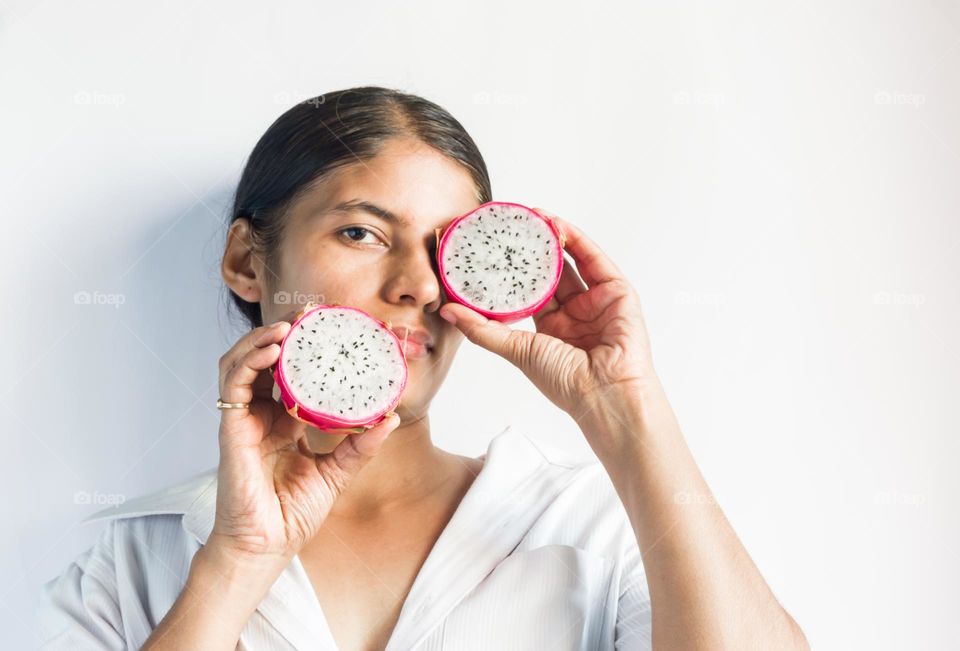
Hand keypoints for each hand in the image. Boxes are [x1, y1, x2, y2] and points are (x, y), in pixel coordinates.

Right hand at [210, 311, 401, 563]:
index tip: (329, 325)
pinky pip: (233, 386)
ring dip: (260, 340)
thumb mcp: (337, 472)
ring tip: (287, 327)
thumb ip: (361, 445)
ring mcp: (243, 421)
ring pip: (240, 364)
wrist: (267, 547)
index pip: (291, 372)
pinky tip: (272, 351)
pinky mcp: (231, 430)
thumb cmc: (293, 513)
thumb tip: (390, 416)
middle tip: (310, 314)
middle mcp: (261, 415)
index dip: (305, 347)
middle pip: (264, 360)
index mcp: (283, 421)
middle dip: (283, 332)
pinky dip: (249, 362)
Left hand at [438, 208, 657, 422]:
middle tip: (513, 226)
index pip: (530, 290)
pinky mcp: (618, 293)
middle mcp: (576, 312)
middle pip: (552, 271)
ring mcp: (598, 301)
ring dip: (554, 237)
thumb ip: (481, 329)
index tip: (494, 249)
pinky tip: (558, 226)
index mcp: (552, 327)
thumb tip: (447, 311)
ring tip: (533, 217)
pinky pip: (596, 260)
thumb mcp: (515, 349)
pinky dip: (578, 240)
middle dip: (533, 248)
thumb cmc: (565, 382)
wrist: (604, 394)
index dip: (514, 269)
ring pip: (574, 260)